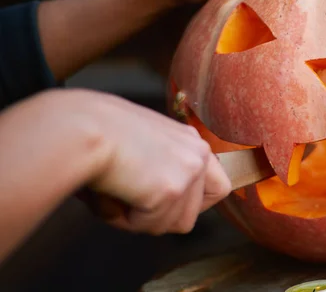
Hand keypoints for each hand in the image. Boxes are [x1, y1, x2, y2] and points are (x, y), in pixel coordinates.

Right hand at [74, 89, 231, 234]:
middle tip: (128, 202)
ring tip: (116, 194)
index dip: (193, 205)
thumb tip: (157, 205)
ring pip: (171, 225)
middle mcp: (197, 153)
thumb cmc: (95, 133)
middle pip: (191, 215)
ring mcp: (188, 171)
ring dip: (140, 220)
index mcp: (189, 140)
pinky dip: (126, 219)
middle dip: (158, 219)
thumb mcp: (140, 144)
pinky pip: (150, 226)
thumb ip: (159, 167)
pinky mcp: (172, 189)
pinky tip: (112, 195)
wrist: (80, 127)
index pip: (219, 186)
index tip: (166, 207)